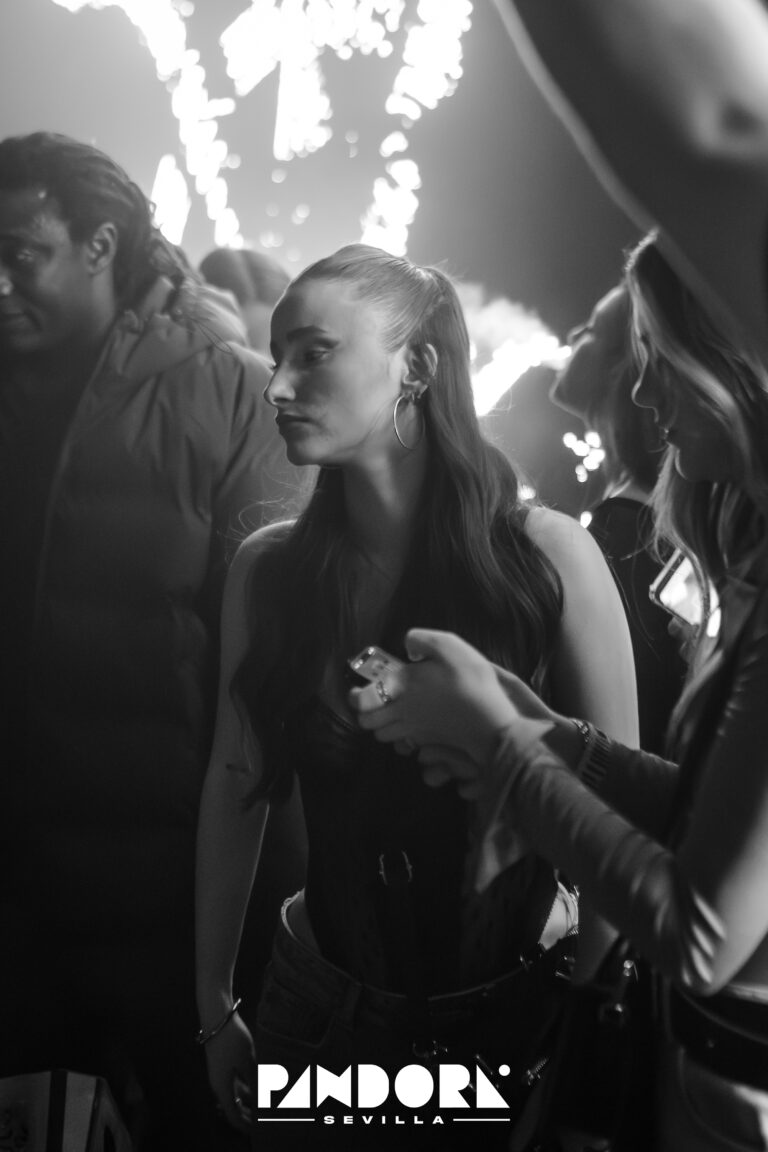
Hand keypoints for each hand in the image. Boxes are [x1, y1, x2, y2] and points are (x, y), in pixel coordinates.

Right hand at [203, 1009, 254, 1131]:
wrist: (217, 1017)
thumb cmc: (232, 1041)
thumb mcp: (247, 1062)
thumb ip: (254, 1082)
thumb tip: (260, 1101)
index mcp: (222, 1087)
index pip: (232, 1115)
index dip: (243, 1125)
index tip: (255, 1131)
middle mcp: (218, 1083)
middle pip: (231, 1106)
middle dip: (245, 1114)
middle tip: (259, 1121)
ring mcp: (219, 1072)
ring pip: (233, 1093)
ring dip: (246, 1099)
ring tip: (261, 1102)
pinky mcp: (222, 1062)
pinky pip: (233, 1081)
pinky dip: (244, 1086)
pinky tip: (255, 1083)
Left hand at [350, 629, 516, 773]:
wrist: (491, 721)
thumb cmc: (470, 681)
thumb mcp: (449, 646)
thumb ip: (422, 640)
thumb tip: (407, 644)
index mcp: (402, 685)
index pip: (362, 699)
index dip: (356, 696)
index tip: (359, 690)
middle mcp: (401, 711)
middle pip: (367, 723)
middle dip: (365, 713)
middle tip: (372, 703)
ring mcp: (414, 730)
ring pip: (382, 736)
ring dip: (381, 726)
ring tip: (390, 714)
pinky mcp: (428, 743)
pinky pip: (402, 747)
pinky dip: (399, 740)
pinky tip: (410, 729)